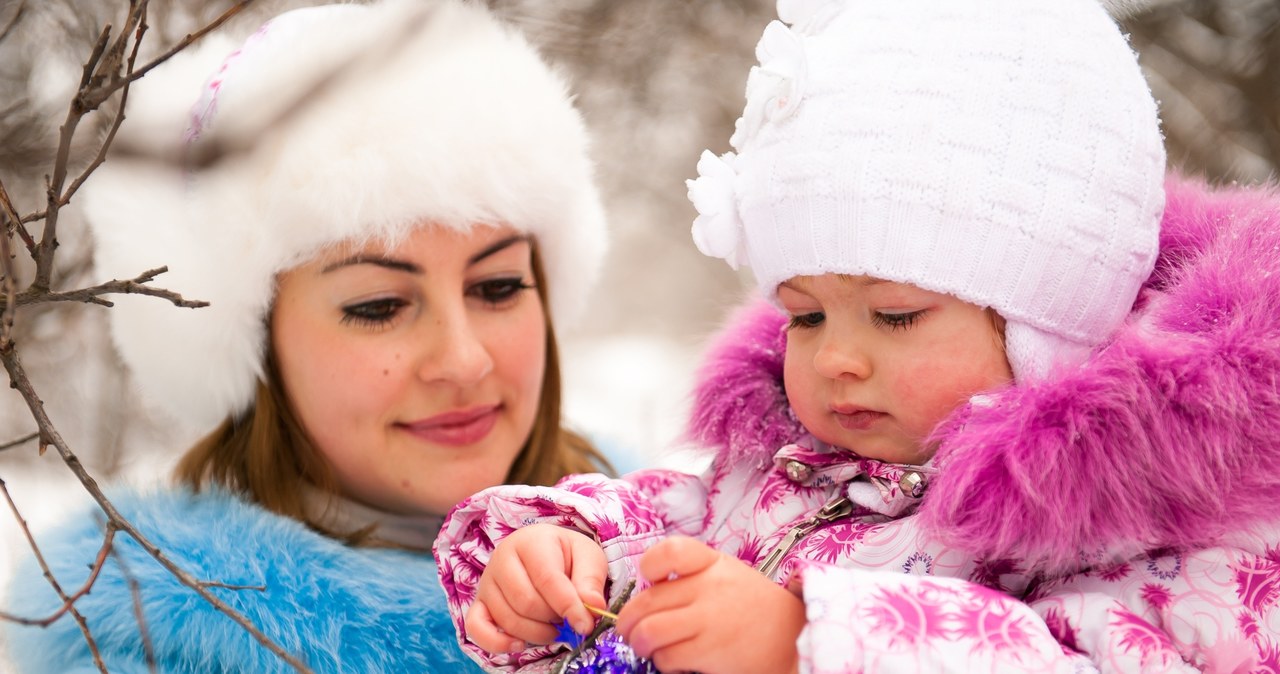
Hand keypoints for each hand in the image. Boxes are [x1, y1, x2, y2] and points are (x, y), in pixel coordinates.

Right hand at [464, 523, 607, 653]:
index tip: (585, 624)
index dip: (568, 606)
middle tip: (567, 618)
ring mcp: (487, 582)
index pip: (547, 579)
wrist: (545, 552)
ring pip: (508, 619)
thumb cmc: (567, 556)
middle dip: (552, 618)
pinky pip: (476, 628)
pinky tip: (519, 644)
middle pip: (526, 602)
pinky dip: (497, 643)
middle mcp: (502, 559)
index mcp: (532, 542)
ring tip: (553, 625)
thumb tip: (592, 606)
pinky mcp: (479, 603)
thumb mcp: (588, 558)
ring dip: (536, 632)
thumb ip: (590, 582)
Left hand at [615, 537, 804, 673]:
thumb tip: (648, 594)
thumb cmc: (754, 609)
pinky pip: (668, 657)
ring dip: (640, 644)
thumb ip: (692, 578)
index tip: (649, 582)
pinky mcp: (710, 651)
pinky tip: (674, 662)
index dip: (649, 567)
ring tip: (646, 649)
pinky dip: (663, 663)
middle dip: (628, 621)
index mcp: (713, 564)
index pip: (670, 551)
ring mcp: (709, 619)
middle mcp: (710, 587)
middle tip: (629, 631)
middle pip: (647, 601)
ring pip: (649, 632)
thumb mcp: (727, 577)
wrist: (796, 638)